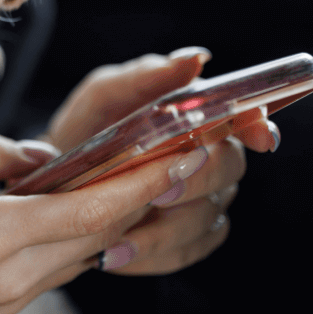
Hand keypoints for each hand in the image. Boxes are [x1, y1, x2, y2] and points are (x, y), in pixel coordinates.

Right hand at [0, 130, 210, 313]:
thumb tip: (35, 154)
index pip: (85, 212)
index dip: (137, 185)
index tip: (175, 158)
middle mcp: (11, 276)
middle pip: (99, 235)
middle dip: (146, 196)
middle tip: (182, 159)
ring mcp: (10, 299)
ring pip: (84, 254)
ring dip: (121, 218)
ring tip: (149, 178)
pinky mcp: (4, 309)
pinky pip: (59, 268)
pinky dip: (86, 237)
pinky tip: (92, 213)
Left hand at [43, 47, 279, 275]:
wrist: (53, 182)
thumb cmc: (85, 131)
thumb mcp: (104, 96)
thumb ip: (146, 76)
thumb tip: (194, 58)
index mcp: (199, 118)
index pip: (246, 119)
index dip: (258, 127)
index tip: (259, 136)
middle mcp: (210, 159)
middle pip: (230, 171)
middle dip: (196, 181)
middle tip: (159, 190)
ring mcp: (202, 202)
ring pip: (206, 218)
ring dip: (165, 229)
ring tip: (119, 235)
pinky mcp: (185, 240)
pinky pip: (187, 252)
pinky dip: (152, 254)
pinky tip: (116, 253)